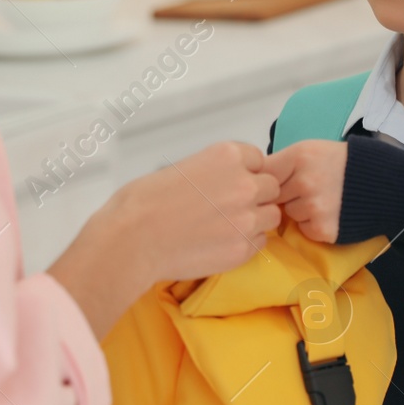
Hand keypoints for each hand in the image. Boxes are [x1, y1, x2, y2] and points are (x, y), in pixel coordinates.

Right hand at [49, 141, 281, 337]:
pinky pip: (260, 243)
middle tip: (229, 207)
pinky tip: (221, 242)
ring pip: (271, 216)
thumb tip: (223, 182)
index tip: (233, 183)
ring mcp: (247, 218)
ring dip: (255, 220)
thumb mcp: (181, 168)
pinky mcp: (243, 248)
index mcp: (227, 156)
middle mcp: (244, 183)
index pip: (260, 159)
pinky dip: (247, 243)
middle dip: (256, 196)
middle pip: (271, 187)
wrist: (132, 239)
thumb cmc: (143, 203)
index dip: (248, 172)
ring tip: (226, 226)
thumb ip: (213, 171)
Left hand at [261, 139, 348, 243]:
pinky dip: (311, 225)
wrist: (379, 182)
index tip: (275, 181)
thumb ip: (282, 163)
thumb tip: (253, 180)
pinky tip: (327, 212)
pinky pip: (302, 229)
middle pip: (272, 197)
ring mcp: (314, 207)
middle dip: (282, 195)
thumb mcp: (309, 150)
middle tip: (303, 189)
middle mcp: (305, 182)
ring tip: (319, 199)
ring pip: (287, 214)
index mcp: (299, 157)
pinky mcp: (323, 229)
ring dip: (297, 211)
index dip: (265, 179)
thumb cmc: (338, 163)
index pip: (263, 173)